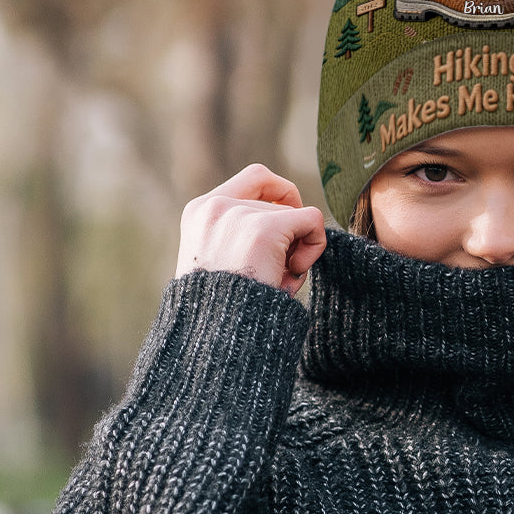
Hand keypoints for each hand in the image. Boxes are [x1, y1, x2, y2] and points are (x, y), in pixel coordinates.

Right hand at [176, 164, 326, 297]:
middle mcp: (215, 207)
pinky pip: (312, 221)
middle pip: (279, 202)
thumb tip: (296, 216)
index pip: (255, 178)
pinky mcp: (264, 229)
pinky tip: (293, 273)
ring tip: (276, 280)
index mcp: (199, 212)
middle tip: (278, 271)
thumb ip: (242, 234)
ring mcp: (239, 215)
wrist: (214, 335)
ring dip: (296, 249)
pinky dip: (315, 245)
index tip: (287, 224)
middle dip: (288, 236)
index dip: (281, 195)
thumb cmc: (223, 310)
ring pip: (296, 216)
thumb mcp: (221, 261)